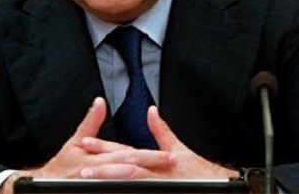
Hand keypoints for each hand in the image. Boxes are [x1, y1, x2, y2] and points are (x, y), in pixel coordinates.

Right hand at [0, 98, 174, 192]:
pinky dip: (127, 190)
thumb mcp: (74, 142)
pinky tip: (141, 190)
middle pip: (130, 167)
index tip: (168, 154)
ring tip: (162, 182)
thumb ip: (91, 122)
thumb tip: (100, 102)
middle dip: (152, 166)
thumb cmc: (61, 166)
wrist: (42, 186)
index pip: (128, 153)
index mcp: (98, 156)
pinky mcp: (94, 190)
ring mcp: (98, 183)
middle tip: (171, 164)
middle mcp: (99, 171)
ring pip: (123, 182)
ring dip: (142, 181)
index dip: (150, 153)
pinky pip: (114, 191)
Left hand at [78, 105, 239, 179]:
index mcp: (154, 158)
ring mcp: (157, 183)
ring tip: (90, 182)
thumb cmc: (198, 172)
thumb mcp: (178, 150)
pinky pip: (138, 191)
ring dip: (110, 180)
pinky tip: (109, 191)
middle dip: (103, 166)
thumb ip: (161, 131)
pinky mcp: (162, 189)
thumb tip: (151, 112)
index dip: (105, 147)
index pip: (126, 151)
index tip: (87, 144)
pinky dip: (123, 190)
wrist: (217, 185)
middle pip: (126, 166)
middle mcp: (155, 170)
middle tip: (82, 167)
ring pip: (131, 181)